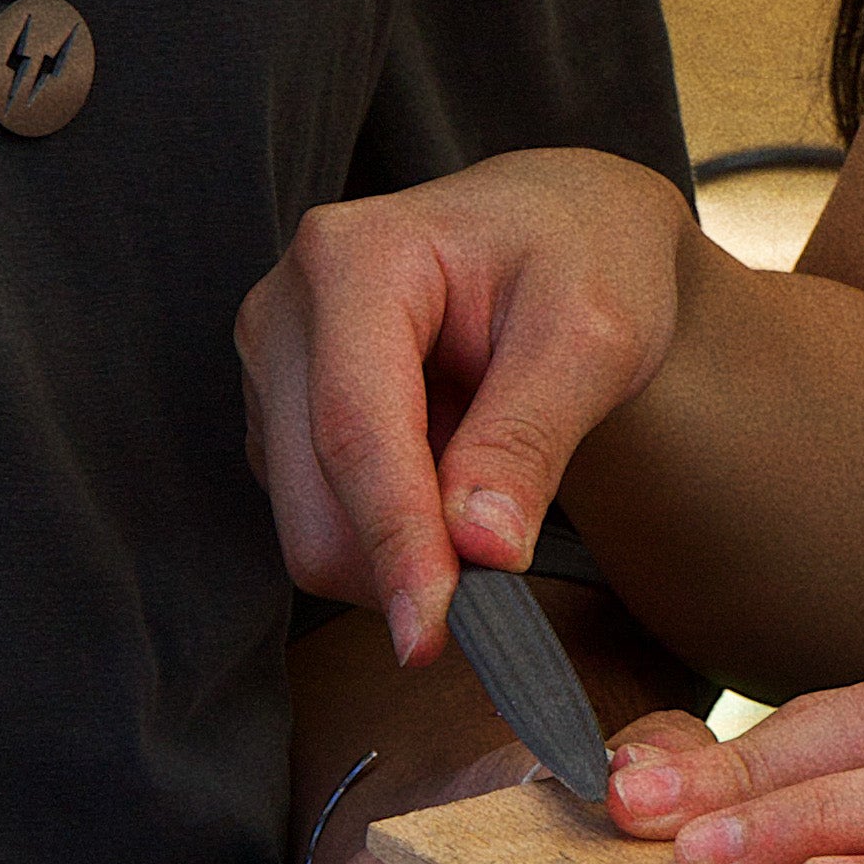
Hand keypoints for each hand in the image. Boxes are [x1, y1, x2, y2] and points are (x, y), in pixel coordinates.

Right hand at [239, 148, 694, 659]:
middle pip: (315, 494)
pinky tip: (449, 468)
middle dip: (403, 561)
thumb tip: (479, 550)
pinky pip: (319, 516)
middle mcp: (285, 307)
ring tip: (489, 472)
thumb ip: (529, 439)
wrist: (563, 226)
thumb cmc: (586, 258)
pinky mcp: (279, 412)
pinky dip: (391, 531)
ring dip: (402, 546)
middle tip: (510, 580)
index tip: (431, 637)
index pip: (356, 431)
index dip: (395, 543)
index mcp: (353, 259)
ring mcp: (272, 363)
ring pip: (309, 523)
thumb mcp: (591, 334)